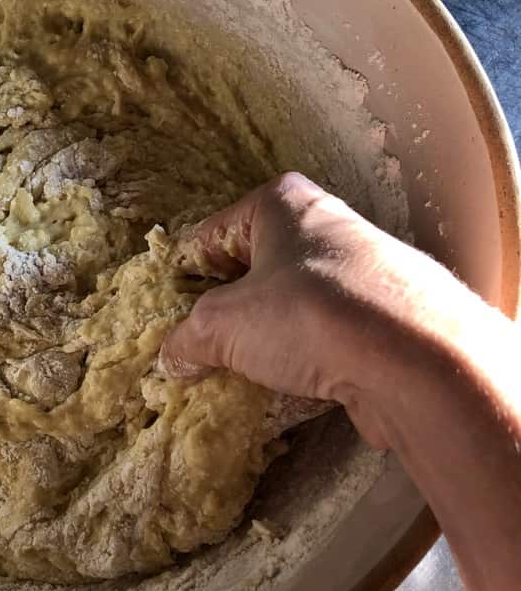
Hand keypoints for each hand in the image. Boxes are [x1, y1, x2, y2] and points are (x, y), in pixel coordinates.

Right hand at [158, 172, 467, 409]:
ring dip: (268, 338)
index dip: (187, 276)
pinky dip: (308, 358)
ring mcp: (364, 270)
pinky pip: (329, 334)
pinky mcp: (389, 315)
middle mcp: (327, 225)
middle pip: (255, 270)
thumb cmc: (307, 315)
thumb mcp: (223, 325)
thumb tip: (173, 357)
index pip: (212, 235)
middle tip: (207, 348)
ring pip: (293, 305)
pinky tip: (294, 387)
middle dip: (230, 311)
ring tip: (247, 373)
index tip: (174, 314)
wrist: (417, 361)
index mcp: (281, 203)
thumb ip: (188, 338)